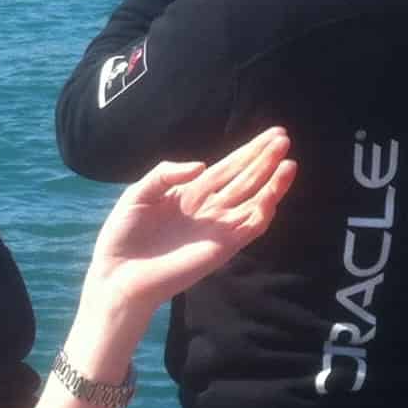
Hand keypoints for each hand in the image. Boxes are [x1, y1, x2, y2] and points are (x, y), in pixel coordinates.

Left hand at [84, 128, 295, 319]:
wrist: (118, 273)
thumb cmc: (124, 234)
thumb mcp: (139, 192)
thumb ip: (167, 173)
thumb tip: (203, 165)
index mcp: (190, 193)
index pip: (227, 168)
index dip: (249, 151)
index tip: (272, 134)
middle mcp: (209, 209)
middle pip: (245, 179)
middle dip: (265, 159)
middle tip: (284, 137)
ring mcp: (218, 229)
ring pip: (254, 201)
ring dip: (273, 183)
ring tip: (289, 162)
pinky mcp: (222, 248)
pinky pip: (250, 228)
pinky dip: (264, 211)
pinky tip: (273, 193)